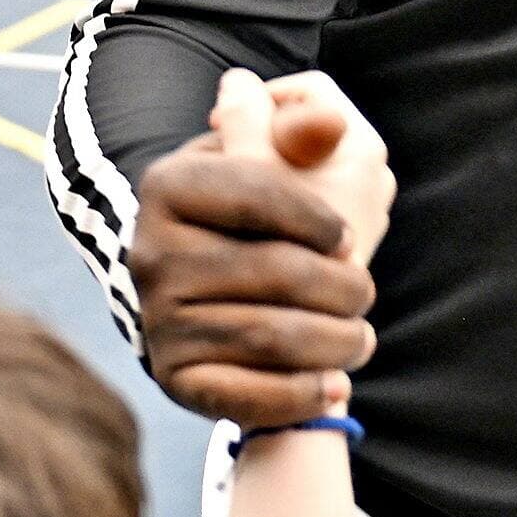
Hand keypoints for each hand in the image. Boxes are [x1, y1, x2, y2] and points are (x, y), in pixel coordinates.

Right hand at [134, 77, 384, 428]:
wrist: (210, 293)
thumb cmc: (257, 217)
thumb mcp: (273, 159)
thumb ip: (303, 130)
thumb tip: (329, 119)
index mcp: (169, 184)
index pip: (257, 190)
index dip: (319, 216)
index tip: (348, 236)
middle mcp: (151, 252)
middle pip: (277, 270)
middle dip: (343, 286)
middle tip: (364, 293)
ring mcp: (158, 319)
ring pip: (271, 336)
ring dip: (337, 342)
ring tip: (359, 337)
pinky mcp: (174, 377)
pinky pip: (245, 396)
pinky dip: (301, 395)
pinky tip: (333, 385)